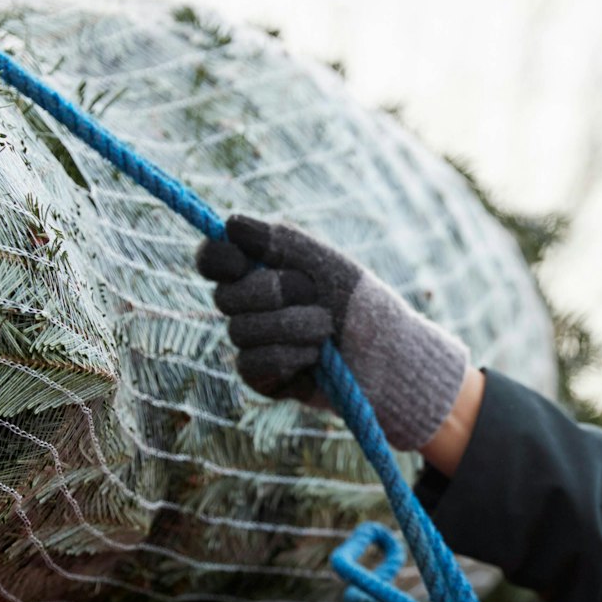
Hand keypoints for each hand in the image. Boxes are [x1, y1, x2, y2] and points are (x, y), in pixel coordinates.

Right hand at [195, 215, 469, 450]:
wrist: (389, 357)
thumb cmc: (361, 304)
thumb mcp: (325, 264)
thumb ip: (281, 241)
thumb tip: (230, 224)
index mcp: (259, 271)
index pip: (213, 259)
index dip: (217, 259)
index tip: (240, 261)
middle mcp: (248, 306)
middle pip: (224, 296)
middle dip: (273, 292)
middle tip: (313, 294)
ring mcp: (251, 343)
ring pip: (240, 331)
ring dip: (292, 326)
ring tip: (326, 329)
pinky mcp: (261, 377)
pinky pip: (253, 363)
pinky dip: (291, 357)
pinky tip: (315, 359)